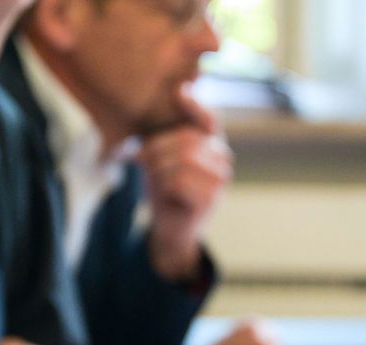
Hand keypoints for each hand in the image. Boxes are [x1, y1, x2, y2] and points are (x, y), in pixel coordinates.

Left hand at [139, 89, 231, 283]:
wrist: (171, 231)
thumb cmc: (166, 192)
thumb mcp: (162, 159)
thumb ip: (165, 138)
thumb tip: (166, 109)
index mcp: (212, 145)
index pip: (208, 119)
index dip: (194, 105)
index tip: (178, 92)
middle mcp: (222, 158)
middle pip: (187, 139)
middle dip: (157, 149)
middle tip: (142, 162)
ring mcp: (220, 178)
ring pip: (183, 159)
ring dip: (159, 170)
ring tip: (156, 181)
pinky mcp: (211, 197)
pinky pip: (179, 180)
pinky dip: (164, 187)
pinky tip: (167, 195)